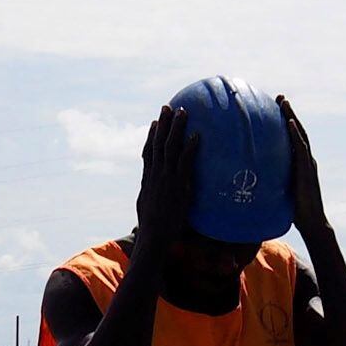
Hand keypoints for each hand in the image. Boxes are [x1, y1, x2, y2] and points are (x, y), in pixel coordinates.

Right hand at [134, 105, 195, 247]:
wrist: (154, 237)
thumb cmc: (154, 232)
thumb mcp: (151, 213)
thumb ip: (156, 202)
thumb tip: (160, 202)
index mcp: (148, 181)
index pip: (148, 154)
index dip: (151, 137)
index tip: (155, 123)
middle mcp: (155, 176)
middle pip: (157, 143)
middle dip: (163, 124)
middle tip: (167, 107)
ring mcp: (166, 179)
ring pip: (170, 147)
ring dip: (176, 128)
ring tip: (183, 111)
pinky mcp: (178, 185)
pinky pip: (185, 162)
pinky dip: (190, 147)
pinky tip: (198, 135)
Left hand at [279, 97, 327, 235]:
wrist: (311, 222)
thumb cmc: (295, 210)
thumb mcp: (279, 191)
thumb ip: (270, 181)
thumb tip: (248, 180)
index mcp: (299, 163)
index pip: (292, 138)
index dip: (285, 121)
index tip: (275, 107)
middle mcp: (306, 159)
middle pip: (297, 130)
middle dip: (289, 112)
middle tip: (280, 96)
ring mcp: (308, 163)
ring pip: (300, 134)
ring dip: (292, 116)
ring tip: (284, 102)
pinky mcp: (307, 169)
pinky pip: (301, 148)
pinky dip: (295, 134)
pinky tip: (288, 122)